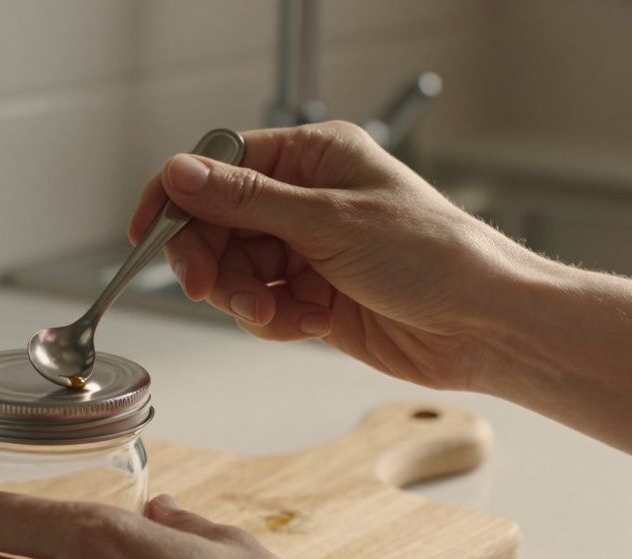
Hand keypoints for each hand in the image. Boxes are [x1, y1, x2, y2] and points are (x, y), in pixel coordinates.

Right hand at [129, 121, 534, 389]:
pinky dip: (273, 320)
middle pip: (218, 224)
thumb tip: (182, 173)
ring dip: (246, 298)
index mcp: (313, 158)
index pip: (220, 166)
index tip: (148, 230)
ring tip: (278, 313)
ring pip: (234, 271)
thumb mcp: (329, 221)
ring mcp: (307, 249)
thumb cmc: (435, 257)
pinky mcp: (311, 295)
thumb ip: (246, 201)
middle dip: (212, 261)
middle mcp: (305, 200)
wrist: (483, 326)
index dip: (179, 197)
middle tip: (210, 288)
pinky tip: (310, 322)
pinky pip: (260, 306)